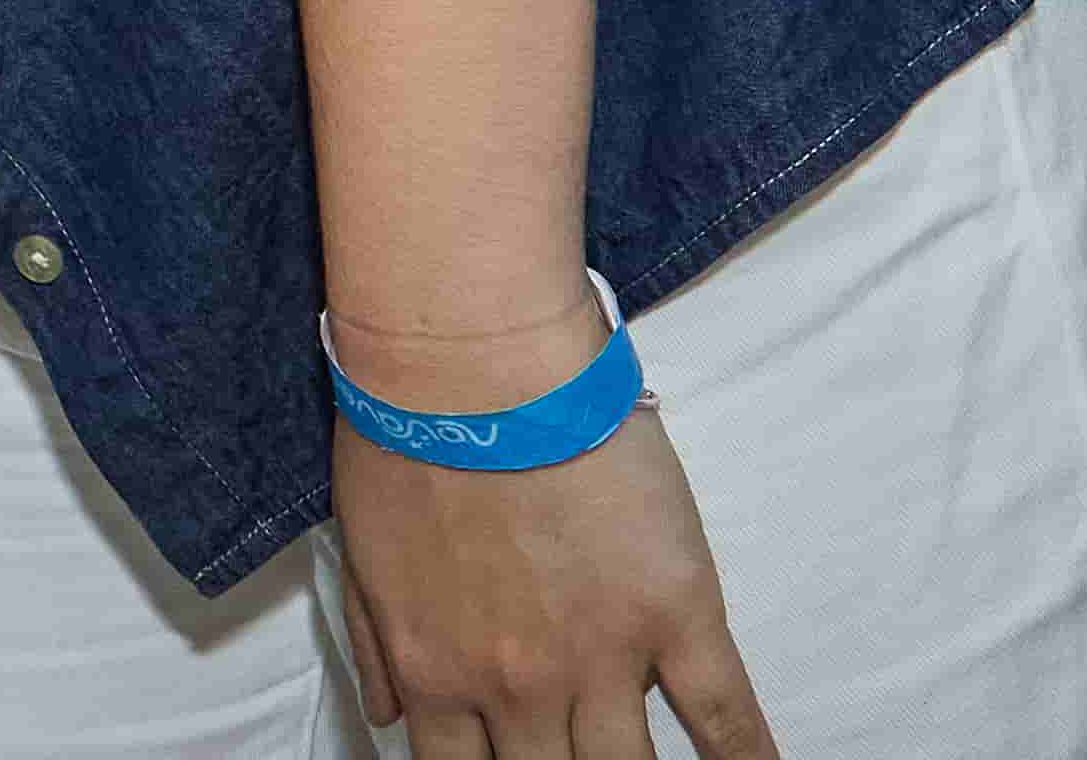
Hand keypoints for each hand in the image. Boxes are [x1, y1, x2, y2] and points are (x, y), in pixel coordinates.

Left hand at [328, 354, 777, 758]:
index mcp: (439, 674)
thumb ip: (375, 648)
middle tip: (570, 754)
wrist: (471, 365)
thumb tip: (390, 719)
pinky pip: (724, 717)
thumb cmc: (403, 438)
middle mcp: (520, 688)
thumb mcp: (362, 553)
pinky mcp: (674, 614)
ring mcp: (602, 658)